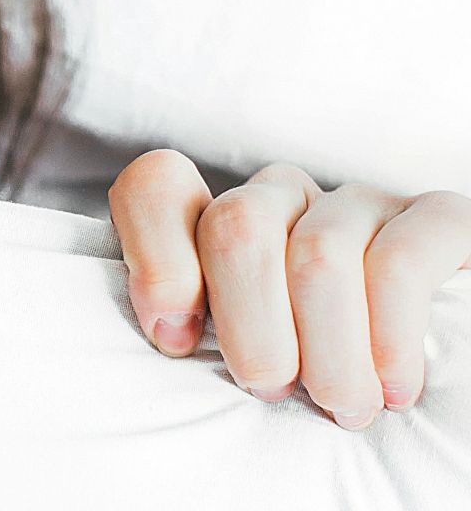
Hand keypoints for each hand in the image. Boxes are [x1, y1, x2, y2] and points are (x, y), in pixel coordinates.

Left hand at [109, 148, 470, 429]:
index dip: (155, 257)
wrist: (433, 396)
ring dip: (327, 351)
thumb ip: (190, 330)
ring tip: (341, 405)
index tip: (177, 341)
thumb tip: (171, 334)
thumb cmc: (309, 382)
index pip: (156, 188)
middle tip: (272, 390)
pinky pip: (399, 262)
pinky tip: (393, 386)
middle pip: (237, 226)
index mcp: (219, 222)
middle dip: (250, 326)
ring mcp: (359, 203)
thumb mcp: (234, 358)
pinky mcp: (437, 220)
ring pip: (318, 254)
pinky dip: (389, 336)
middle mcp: (284, 197)